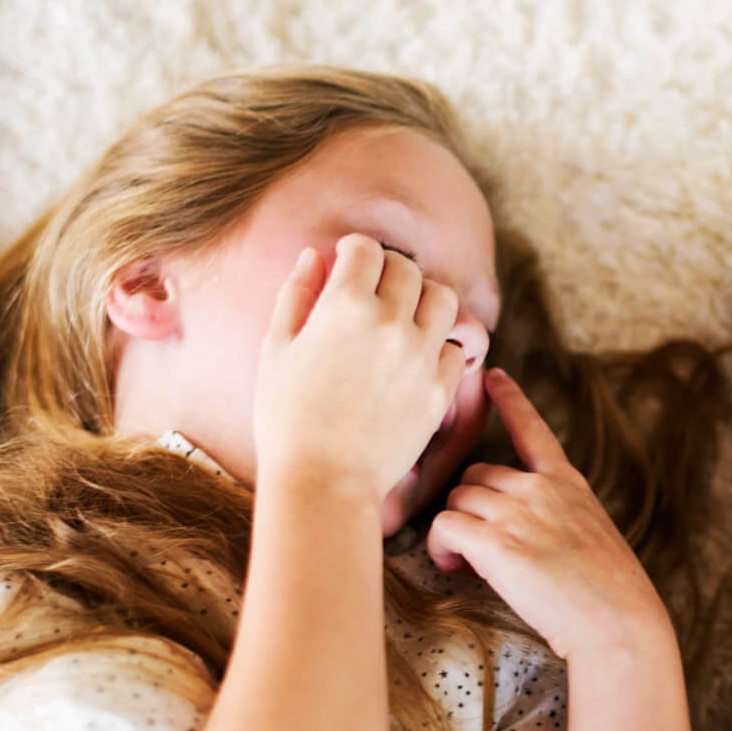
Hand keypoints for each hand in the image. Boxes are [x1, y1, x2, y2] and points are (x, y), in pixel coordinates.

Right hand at [253, 237, 463, 495]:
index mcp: (344, 306)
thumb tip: (315, 255)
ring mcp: (420, 357)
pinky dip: (439, 347)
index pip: (366, 248)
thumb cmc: (286, 418)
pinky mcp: (440, 390)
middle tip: (373, 296)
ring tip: (404, 320)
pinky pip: (455, 349)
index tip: (348, 268)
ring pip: (443, 299)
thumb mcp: (276, 349)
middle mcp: (390, 323)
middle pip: (408, 269)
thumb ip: (297, 294)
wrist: (323, 483)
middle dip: (388, 274)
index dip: (354, 253)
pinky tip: (415, 360)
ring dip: (424, 301)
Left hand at [426, 369, 670, 662]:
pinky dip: (440, 546)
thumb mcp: (592, 536)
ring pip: (457, 498)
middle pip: (476, 473)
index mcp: (568, 483)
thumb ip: (557, 518)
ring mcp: (518, 512)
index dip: (511, 400)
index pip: (533, 429)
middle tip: (478, 546)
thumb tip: (518, 530)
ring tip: (466, 563)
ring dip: (454, 529)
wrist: (618, 622)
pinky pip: (444, 526)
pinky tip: (453, 567)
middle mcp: (541, 488)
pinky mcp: (496, 542)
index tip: (496, 376)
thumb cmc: (610, 595)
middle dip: (470, 505)